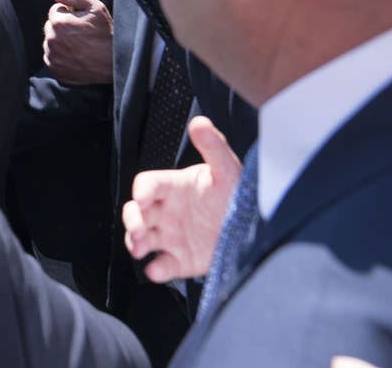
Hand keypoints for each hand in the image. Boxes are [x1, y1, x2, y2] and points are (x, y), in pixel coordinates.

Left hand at [43, 0, 113, 84]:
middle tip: (81, 33)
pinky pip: (51, 57)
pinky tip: (75, 55)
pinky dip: (60, 55)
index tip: (80, 21)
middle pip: (51, 26)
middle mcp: (51, 39)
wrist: (114, 63)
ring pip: (50, 41)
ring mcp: (52, 55)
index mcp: (59, 22)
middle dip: (62, 26)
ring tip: (79, 45)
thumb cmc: (106, 34)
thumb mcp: (96, 8)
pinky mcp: (55, 68)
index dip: (69, 13)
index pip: (55, 10)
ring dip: (60, 41)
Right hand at [122, 116, 241, 281]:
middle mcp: (167, 212)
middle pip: (135, 213)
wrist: (260, 229)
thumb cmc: (239, 194)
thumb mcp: (228, 169)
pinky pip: (162, 266)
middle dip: (131, 220)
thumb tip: (199, 122)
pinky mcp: (182, 260)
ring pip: (141, 239)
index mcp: (174, 188)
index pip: (146, 185)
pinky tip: (158, 269)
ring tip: (140, 249)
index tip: (143, 200)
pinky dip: (156, 270)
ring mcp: (172, 237)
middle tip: (138, 230)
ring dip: (135, 244)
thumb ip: (213, 147)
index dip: (141, 191)